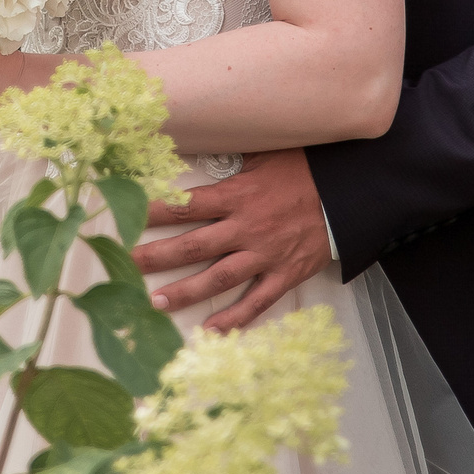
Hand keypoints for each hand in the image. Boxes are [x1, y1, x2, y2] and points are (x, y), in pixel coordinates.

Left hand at [133, 147, 330, 330]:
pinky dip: (234, 319)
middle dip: (156, 257)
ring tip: (154, 304)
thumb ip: (232, 159)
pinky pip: (257, 302)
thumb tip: (200, 141)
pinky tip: (210, 332)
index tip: (126, 216)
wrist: (349, 193)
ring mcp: (265, 254)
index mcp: (238, 196)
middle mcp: (246, 228)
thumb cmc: (305, 169)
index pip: (187, 205)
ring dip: (185, 292)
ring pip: (218, 278)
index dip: (155, 212)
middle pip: (193, 246)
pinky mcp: (285, 274)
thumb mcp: (265, 153)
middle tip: (124, 267)